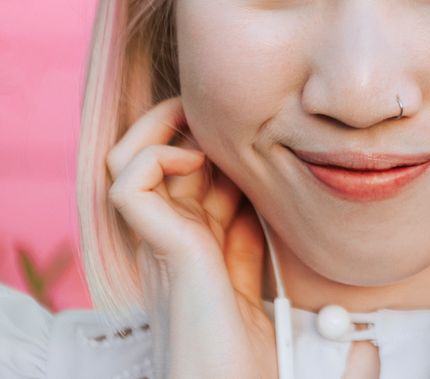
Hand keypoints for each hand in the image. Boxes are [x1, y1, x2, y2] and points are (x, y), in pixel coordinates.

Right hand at [106, 96, 275, 378]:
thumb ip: (248, 241)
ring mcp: (161, 241)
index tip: (248, 133)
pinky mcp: (163, 247)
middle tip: (222, 115)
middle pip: (153, 158)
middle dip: (184, 123)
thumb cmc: (249, 352)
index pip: (184, 174)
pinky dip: (155, 156)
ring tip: (198, 125)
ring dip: (159, 127)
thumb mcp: (253, 279)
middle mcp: (169, 237)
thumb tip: (265, 198)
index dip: (209, 144)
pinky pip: (128, 182)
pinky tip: (194, 160)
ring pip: (126, 159)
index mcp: (189, 243)